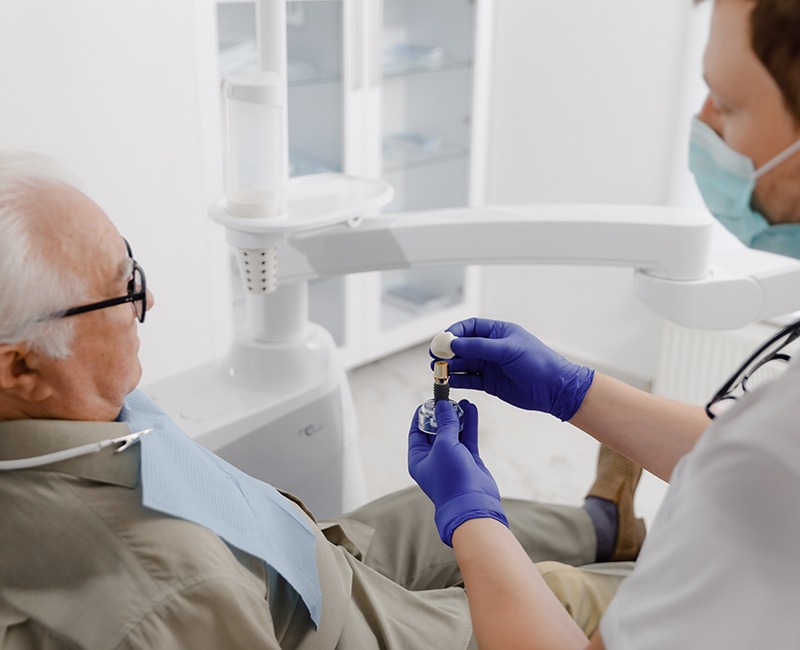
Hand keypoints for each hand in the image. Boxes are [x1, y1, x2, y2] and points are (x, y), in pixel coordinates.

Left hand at [408, 399, 507, 545]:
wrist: (473, 503)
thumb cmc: (451, 478)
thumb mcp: (444, 445)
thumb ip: (445, 423)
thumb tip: (443, 405)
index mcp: (418, 459)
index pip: (416, 432)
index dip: (421, 415)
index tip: (429, 401)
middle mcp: (433, 458)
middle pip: (435, 430)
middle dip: (442, 414)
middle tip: (448, 398)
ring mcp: (451, 459)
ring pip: (453, 432)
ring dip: (457, 417)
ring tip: (463, 401)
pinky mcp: (468, 460)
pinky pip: (467, 437)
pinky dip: (469, 424)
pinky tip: (472, 409)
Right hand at [440, 317, 593, 421]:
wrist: (554, 389)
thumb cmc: (538, 363)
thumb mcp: (507, 350)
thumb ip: (479, 347)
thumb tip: (454, 343)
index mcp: (498, 332)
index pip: (470, 327)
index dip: (454, 332)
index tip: (443, 339)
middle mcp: (492, 348)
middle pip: (463, 347)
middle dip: (448, 351)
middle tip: (435, 356)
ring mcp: (490, 366)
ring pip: (463, 364)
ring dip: (449, 366)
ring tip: (437, 370)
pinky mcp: (490, 383)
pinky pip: (469, 379)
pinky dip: (457, 380)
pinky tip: (447, 381)